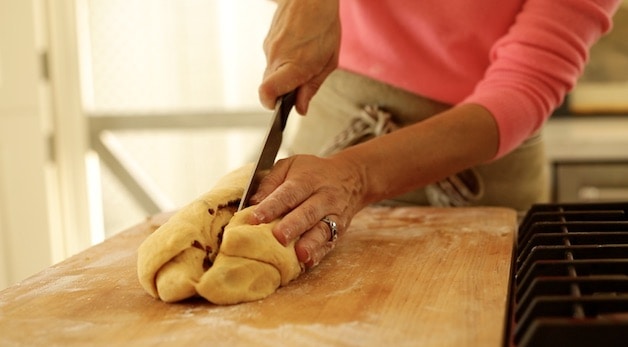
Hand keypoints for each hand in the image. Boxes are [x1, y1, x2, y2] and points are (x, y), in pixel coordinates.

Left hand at [248, 154, 365, 267]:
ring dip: (311, 243)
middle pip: (308, 212)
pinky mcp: (340, 229)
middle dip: (293, 226)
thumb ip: (270, 181)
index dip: (272, 206)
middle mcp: (323, 197)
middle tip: (278, 237)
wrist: (351, 177)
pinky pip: (330, 243)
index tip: (255, 218)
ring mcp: (334, 214)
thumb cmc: (313, 173)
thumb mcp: (290, 165)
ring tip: (299, 254)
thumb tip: (254, 201)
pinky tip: (308, 261)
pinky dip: (319, 253)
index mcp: (307, 179)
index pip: (288, 193)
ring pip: (322, 230)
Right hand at [259, 0, 340, 114]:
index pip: (268, 91)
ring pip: (272, 73)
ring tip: (305, 59)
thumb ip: (312, 87)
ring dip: (285, 74)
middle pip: (270, 87)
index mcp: (295, 64)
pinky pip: (273, 60)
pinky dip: (283, 61)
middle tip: (302, 82)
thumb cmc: (324, 25)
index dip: (270, 103)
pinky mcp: (267, 41)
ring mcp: (269, 48)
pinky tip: (298, 49)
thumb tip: (300, 108)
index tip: (278, 107)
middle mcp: (276, 57)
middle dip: (284, 91)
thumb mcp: (328, 61)